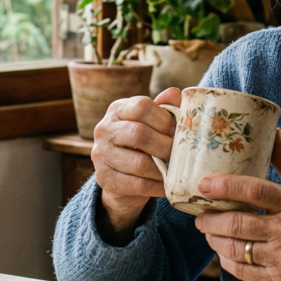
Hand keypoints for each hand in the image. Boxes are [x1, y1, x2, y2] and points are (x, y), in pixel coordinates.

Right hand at [91, 87, 181, 244]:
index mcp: (118, 110)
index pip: (141, 106)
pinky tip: (167, 186)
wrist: (121, 178)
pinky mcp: (105, 179)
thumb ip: (165, 108)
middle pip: (138, 134)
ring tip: (175, 172)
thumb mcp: (152, 123)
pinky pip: (137, 185)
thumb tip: (175, 94)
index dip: (165, 119)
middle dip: (165, 146)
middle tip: (178, 154)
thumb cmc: (142, 145)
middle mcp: (104, 129)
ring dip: (162, 169)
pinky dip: (157, 186)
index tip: (179, 131)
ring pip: (139, 163)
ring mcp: (101, 155)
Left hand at [194, 129, 280, 280]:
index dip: (225, 186)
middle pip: (238, 224)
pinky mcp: (280, 280)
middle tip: (200, 214)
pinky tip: (223, 251)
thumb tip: (272, 131)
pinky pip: (243, 272)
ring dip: (215, 240)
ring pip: (236, 249)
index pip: (255, 191)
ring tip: (208, 231)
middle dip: (210, 219)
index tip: (203, 184)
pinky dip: (227, 261)